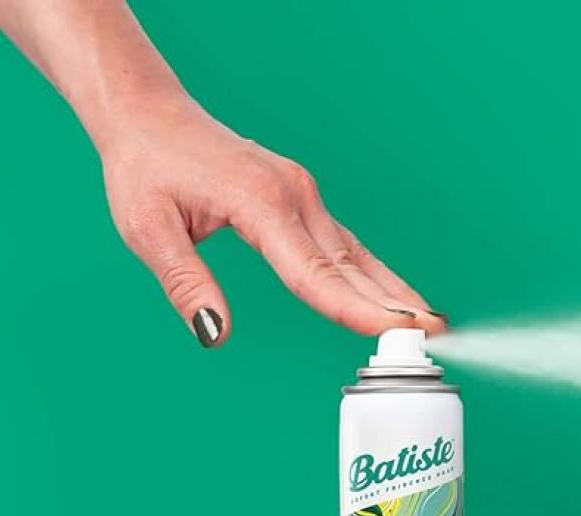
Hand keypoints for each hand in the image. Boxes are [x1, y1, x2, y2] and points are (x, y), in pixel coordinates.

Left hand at [100, 97, 446, 346]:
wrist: (147, 114)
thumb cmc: (146, 166)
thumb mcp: (149, 229)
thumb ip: (187, 283)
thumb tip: (215, 334)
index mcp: (261, 203)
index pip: (316, 273)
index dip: (356, 308)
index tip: (394, 331)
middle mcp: (293, 197)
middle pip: (350, 266)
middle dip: (394, 304)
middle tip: (435, 337)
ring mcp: (302, 196)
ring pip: (356, 256)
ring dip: (394, 290)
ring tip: (431, 321)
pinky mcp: (300, 199)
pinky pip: (344, 245)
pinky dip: (373, 273)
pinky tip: (393, 293)